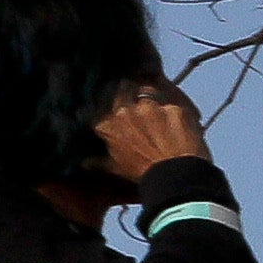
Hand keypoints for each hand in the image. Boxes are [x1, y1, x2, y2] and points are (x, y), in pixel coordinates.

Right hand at [95, 80, 210, 178]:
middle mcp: (127, 110)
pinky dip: (174, 111)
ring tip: (158, 109)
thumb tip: (85, 163)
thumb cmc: (141, 172)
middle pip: (124, 87)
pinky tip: (178, 121)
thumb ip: (98, 161)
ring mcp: (152, 106)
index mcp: (108, 123)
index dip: (109, 102)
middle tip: (135, 98)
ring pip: (149, 92)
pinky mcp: (175, 108)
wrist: (174, 175)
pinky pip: (172, 104)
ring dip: (151, 98)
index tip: (115, 105)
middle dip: (128, 90)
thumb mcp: (115, 168)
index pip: (102, 103)